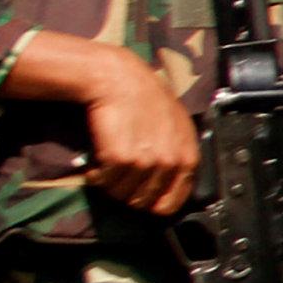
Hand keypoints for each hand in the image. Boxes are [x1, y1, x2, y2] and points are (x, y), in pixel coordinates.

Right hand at [2, 30, 199, 214]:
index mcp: (188, 156)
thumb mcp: (176, 125)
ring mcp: (146, 162)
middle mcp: (170, 162)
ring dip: (111, 185)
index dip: (154, 203)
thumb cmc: (144, 98)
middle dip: (129, 194)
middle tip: (119, 177)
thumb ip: (177, 154)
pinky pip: (105, 183)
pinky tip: (95, 165)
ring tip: (107, 167)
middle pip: (145, 202)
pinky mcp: (120, 159)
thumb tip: (170, 184)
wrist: (118, 79)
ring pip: (123, 195)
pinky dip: (96, 178)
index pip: (174, 201)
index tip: (140, 196)